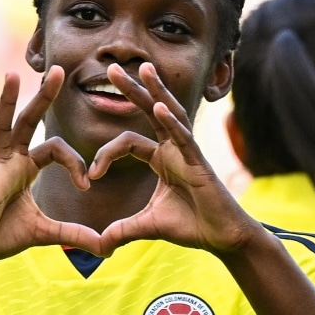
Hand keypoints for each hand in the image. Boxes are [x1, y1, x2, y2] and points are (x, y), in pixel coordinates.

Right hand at [0, 67, 102, 268]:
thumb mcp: (46, 233)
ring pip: (3, 128)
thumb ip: (75, 234)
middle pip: (29, 122)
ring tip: (13, 74)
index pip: (56, 149)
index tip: (86, 185)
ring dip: (8, 101)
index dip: (74, 163)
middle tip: (60, 70)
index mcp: (26, 168)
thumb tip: (107, 247)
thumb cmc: (2, 236)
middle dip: (44, 97)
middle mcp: (9, 161)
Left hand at [91, 62, 260, 255]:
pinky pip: (184, 138)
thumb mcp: (148, 226)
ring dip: (155, 91)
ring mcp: (188, 152)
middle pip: (150, 111)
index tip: (91, 176)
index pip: (128, 142)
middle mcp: (174, 149)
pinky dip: (171, 123)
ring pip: (170, 114)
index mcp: (161, 158)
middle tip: (113, 68)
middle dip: (132, 89)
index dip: (106, 154)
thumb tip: (98, 246)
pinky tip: (159, 107)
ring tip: (143, 68)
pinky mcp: (200, 163)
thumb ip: (122, 231)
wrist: (222, 239)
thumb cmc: (192, 226)